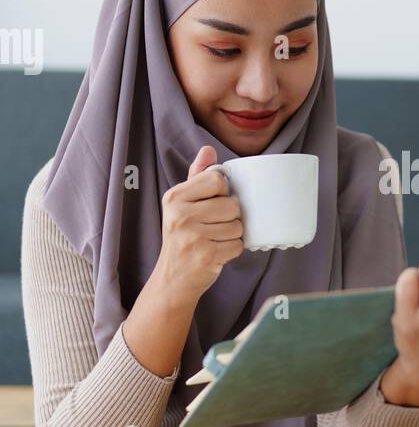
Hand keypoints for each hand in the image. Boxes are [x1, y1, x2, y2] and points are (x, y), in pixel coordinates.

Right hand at [156, 146, 244, 304]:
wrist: (173, 277)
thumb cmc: (182, 236)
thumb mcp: (182, 204)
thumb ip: (197, 177)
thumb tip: (208, 149)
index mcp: (175, 197)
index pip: (217, 180)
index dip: (223, 192)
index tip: (212, 203)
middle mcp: (181, 215)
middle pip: (232, 204)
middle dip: (230, 216)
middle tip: (214, 226)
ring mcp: (193, 237)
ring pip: (237, 226)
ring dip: (232, 234)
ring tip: (215, 239)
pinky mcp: (207, 256)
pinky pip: (238, 245)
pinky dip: (232, 250)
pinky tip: (217, 251)